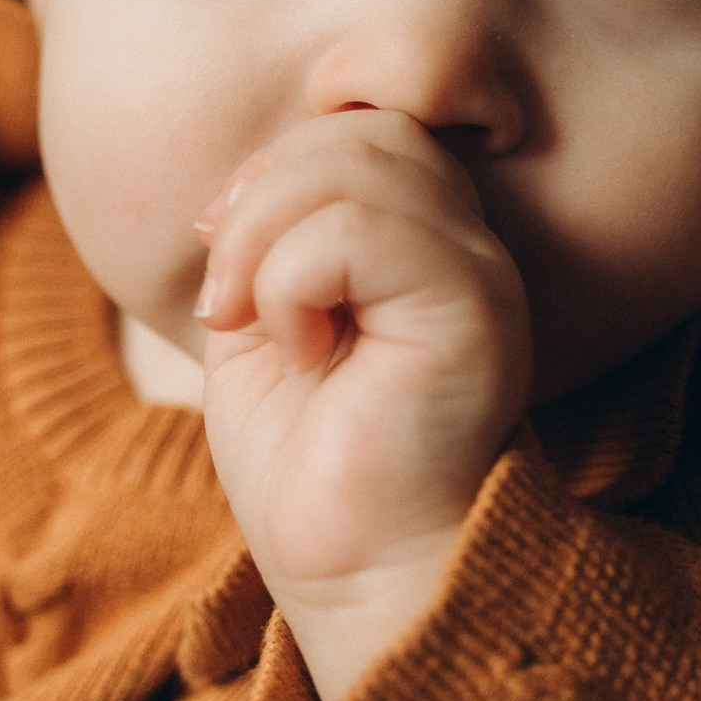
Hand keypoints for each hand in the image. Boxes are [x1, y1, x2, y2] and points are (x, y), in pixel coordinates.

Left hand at [196, 111, 529, 700]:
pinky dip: (290, 282)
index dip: (271, 171)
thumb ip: (266, 236)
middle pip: (355, 134)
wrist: (355, 570)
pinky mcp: (471, 311)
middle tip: (226, 303)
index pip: (356, 129)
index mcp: (425, 239)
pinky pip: (357, 232)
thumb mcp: (263, 321)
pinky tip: (303, 352)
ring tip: (256, 327)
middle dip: (255, 201)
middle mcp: (468, 243)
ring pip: (355, 164)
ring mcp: (479, 273)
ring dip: (261, 241)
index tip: (222, 256)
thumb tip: (234, 191)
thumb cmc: (310, 462)